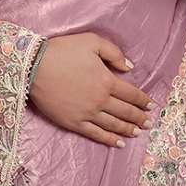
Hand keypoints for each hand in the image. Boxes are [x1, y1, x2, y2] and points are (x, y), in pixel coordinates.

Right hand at [28, 33, 152, 147]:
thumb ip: (115, 54)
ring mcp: (86, 113)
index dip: (143, 100)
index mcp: (107, 81)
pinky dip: (108, 139)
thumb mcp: (93, 42)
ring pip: (112, 124)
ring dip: (128, 129)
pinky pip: (95, 133)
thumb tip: (130, 67)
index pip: (131, 94)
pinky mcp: (72, 122)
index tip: (151, 106)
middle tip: (150, 123)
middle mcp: (100, 100)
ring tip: (138, 133)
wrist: (33, 67)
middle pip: (125, 111)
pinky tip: (118, 143)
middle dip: (139, 117)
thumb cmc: (64, 51)